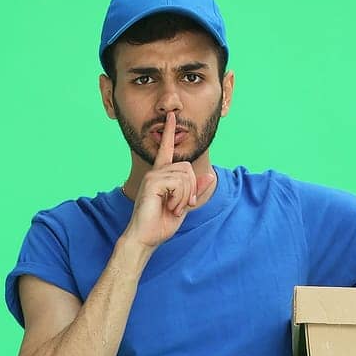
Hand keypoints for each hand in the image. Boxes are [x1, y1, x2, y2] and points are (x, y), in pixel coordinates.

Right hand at [126, 113, 215, 249]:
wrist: (145, 238)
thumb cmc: (161, 225)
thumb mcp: (184, 207)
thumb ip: (195, 191)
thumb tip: (210, 176)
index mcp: (161, 175)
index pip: (166, 150)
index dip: (169, 133)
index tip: (171, 117)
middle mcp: (156, 172)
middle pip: (187, 168)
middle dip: (191, 190)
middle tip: (181, 207)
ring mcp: (153, 176)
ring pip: (185, 175)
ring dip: (185, 196)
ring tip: (173, 209)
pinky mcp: (152, 182)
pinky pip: (178, 183)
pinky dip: (180, 198)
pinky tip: (170, 207)